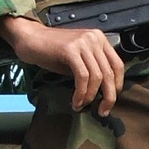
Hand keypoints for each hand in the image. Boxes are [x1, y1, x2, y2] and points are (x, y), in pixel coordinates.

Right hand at [0, 16, 122, 116]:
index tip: (110, 100)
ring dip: (90, 96)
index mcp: (99, 39)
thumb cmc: (52, 51)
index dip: (117, 85)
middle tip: (103, 110)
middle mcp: (94, 39)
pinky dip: (81, 92)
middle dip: (108, 96)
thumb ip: (92, 69)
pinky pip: (82, 76)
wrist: (30, 38)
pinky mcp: (70, 49)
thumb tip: (103, 91)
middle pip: (110, 72)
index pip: (118, 65)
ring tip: (81, 105)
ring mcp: (83, 42)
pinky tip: (75, 101)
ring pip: (97, 76)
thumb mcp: (78, 58)